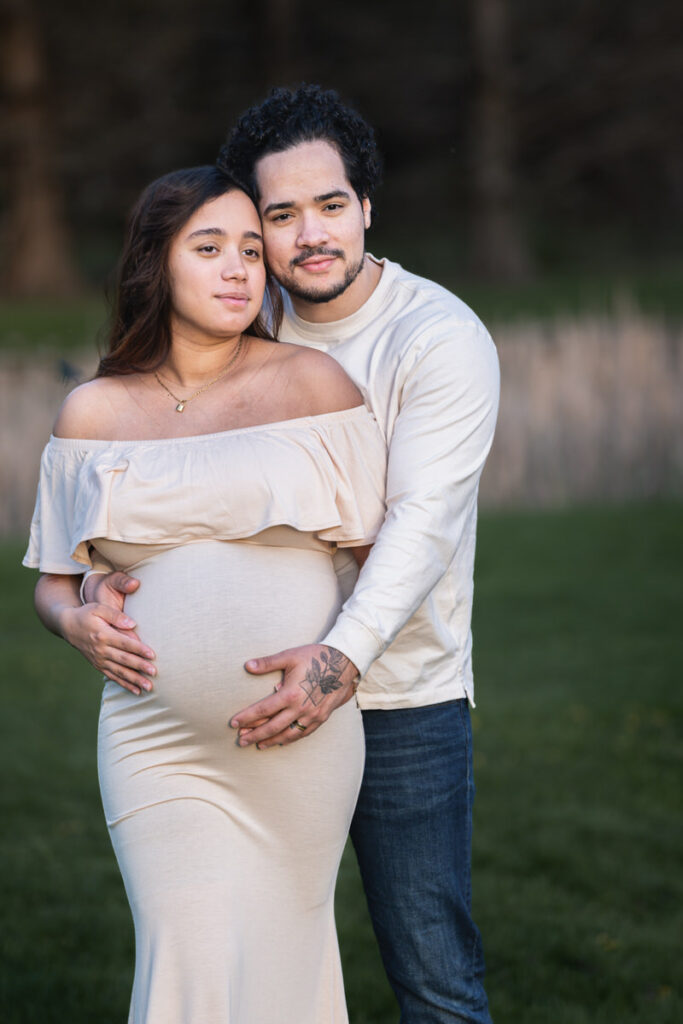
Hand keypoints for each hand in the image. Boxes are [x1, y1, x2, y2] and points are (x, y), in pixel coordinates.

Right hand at [62, 571, 155, 694]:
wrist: (68, 626)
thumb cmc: (86, 614)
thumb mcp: (98, 608)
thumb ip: (116, 615)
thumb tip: (133, 624)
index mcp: (103, 635)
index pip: (124, 643)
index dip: (139, 649)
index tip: (152, 655)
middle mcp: (101, 650)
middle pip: (124, 660)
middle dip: (140, 667)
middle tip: (154, 672)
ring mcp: (99, 660)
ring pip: (119, 672)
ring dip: (134, 680)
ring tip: (149, 687)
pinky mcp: (98, 665)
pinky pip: (113, 677)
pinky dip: (125, 684)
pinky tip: (137, 691)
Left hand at [230, 645, 358, 748]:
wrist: (345, 662)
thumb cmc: (316, 657)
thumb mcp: (290, 656)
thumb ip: (267, 663)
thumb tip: (247, 665)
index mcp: (290, 693)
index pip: (263, 710)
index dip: (247, 717)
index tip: (234, 723)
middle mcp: (300, 708)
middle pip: (273, 727)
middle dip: (255, 735)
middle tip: (240, 741)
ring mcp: (312, 715)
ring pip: (288, 734)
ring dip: (271, 741)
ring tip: (258, 745)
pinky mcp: (321, 718)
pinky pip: (303, 733)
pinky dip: (290, 739)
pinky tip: (282, 741)